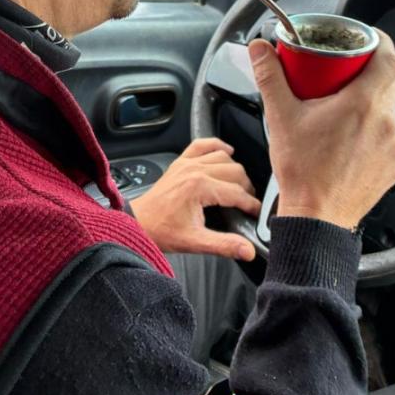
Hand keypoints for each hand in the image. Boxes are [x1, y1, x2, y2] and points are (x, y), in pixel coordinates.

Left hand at [129, 138, 262, 260]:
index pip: (237, 193)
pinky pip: (202, 144)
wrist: (138, 223)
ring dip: (235, 169)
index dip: (251, 204)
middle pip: (235, 172)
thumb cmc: (161, 231)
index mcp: (200, 187)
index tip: (256, 214)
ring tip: (239, 187)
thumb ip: (224, 245)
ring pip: (223, 157)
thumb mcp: (195, 242)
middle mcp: (195, 170)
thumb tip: (247, 250)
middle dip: (246, 188)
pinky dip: (216, 145)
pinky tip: (227, 152)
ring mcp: (187, 163)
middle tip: (248, 203)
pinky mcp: (180, 162)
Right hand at [247, 31, 394, 229]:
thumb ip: (271, 77)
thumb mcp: (281, 117)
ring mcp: (393, 145)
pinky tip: (353, 139)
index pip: (388, 58)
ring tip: (345, 110)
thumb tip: (261, 49)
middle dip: (369, 73)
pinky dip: (374, 132)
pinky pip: (389, 137)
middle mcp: (385, 122)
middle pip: (388, 82)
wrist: (317, 217)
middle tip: (346, 73)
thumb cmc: (303, 172)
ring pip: (388, 110)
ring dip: (371, 105)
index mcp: (362, 104)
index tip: (369, 38)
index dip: (380, 42)